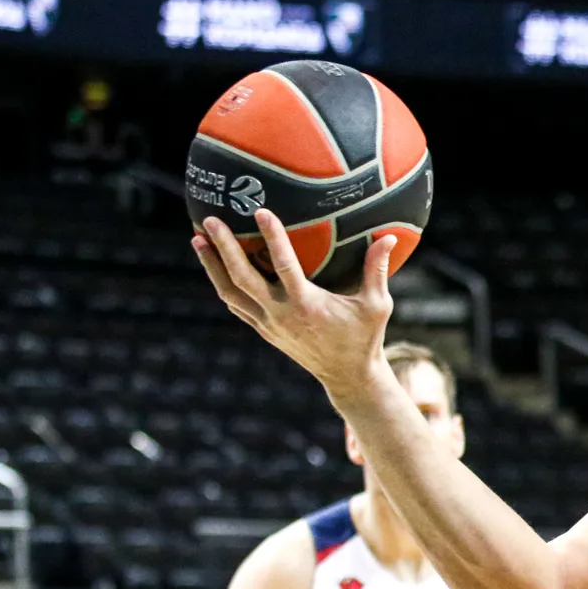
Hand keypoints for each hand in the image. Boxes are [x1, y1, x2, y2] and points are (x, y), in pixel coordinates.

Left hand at [192, 211, 395, 404]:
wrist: (347, 376)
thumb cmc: (364, 337)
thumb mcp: (377, 305)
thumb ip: (377, 270)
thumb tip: (390, 237)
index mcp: (306, 305)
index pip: (284, 266)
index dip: (273, 238)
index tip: (262, 211)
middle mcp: (281, 314)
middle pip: (242, 278)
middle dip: (224, 248)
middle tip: (209, 220)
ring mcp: (268, 324)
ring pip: (229, 292)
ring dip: (212, 266)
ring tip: (197, 238)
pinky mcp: (264, 329)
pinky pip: (236, 304)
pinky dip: (223, 283)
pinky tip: (215, 266)